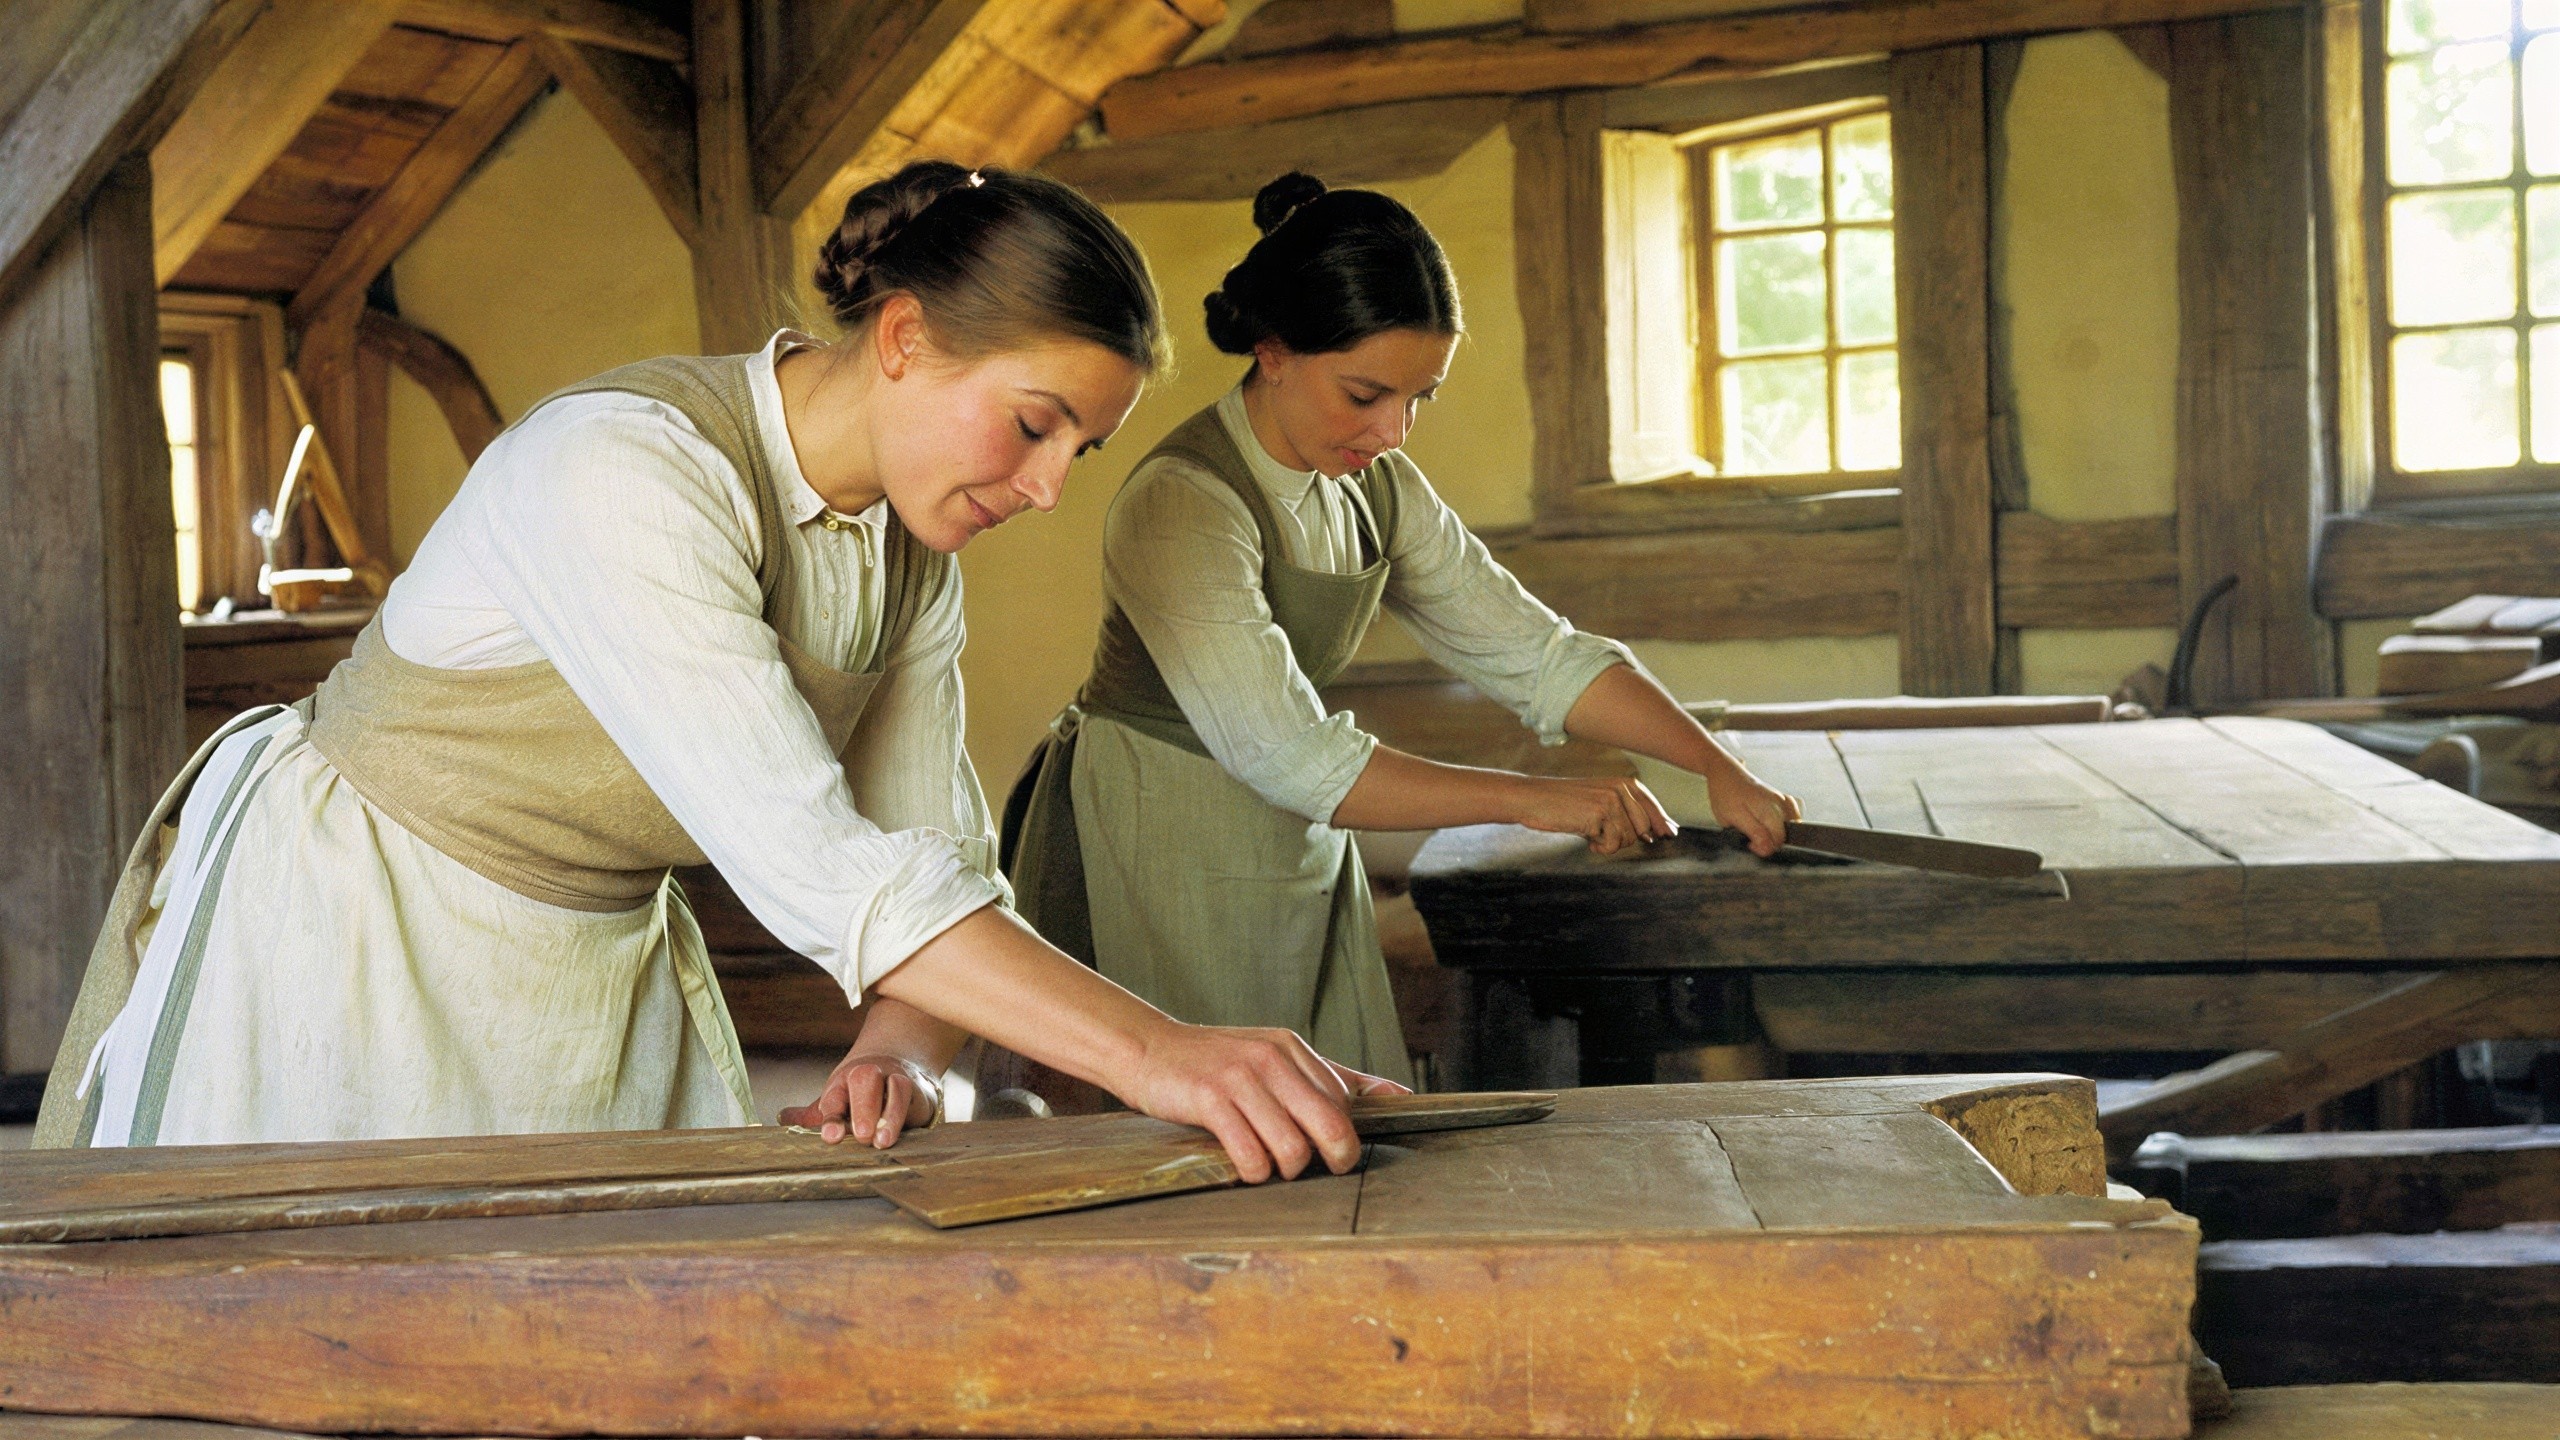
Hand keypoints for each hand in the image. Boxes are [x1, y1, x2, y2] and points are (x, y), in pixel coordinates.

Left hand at [778, 1049, 940, 1148]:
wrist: (900, 1065)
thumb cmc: (863, 1092)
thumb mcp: (838, 1099)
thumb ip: (815, 1114)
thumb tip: (782, 1117)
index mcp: (844, 1080)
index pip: (835, 1096)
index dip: (832, 1115)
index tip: (830, 1137)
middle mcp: (870, 1074)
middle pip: (864, 1080)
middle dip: (863, 1107)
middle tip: (860, 1135)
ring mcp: (895, 1079)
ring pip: (895, 1088)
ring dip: (889, 1115)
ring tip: (882, 1141)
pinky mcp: (918, 1091)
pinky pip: (914, 1098)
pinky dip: (906, 1116)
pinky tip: (903, 1136)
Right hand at [1116, 1022, 1406, 1183]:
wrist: (1147, 1050)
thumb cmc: (1215, 1064)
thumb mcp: (1276, 1060)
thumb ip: (1335, 1079)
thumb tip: (1400, 1095)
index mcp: (1293, 1049)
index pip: (1344, 1104)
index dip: (1341, 1140)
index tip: (1326, 1154)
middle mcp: (1272, 1059)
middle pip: (1331, 1126)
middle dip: (1333, 1161)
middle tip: (1315, 1172)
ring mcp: (1241, 1078)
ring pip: (1292, 1147)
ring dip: (1285, 1172)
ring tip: (1270, 1169)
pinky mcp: (1211, 1099)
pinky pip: (1250, 1154)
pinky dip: (1253, 1173)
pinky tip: (1243, 1167)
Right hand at [1510, 774, 1676, 855]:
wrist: (1533, 798)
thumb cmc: (1565, 804)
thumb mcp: (1600, 802)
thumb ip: (1629, 813)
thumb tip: (1667, 831)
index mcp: (1624, 783)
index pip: (1653, 808)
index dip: (1663, 824)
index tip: (1670, 835)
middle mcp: (1621, 789)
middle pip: (1644, 829)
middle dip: (1627, 839)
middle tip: (1605, 836)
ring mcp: (1610, 801)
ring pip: (1629, 839)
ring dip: (1610, 844)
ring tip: (1591, 833)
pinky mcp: (1599, 814)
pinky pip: (1611, 845)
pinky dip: (1599, 847)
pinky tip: (1586, 837)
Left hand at [1708, 763, 1800, 856]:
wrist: (1725, 773)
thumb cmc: (1725, 794)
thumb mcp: (1732, 818)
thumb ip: (1754, 833)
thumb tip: (1769, 846)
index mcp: (1768, 810)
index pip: (1777, 841)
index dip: (1763, 849)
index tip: (1750, 844)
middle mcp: (1779, 804)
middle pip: (1784, 835)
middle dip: (1769, 842)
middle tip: (1751, 837)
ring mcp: (1782, 799)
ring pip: (1790, 826)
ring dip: (1777, 832)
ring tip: (1760, 828)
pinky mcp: (1783, 797)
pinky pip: (1792, 814)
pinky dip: (1786, 821)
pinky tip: (1773, 822)